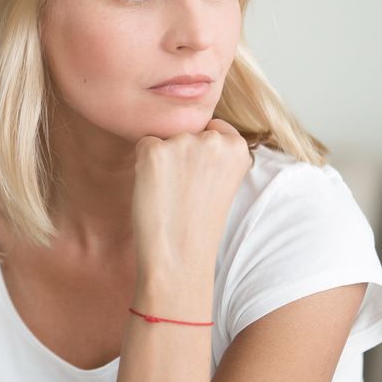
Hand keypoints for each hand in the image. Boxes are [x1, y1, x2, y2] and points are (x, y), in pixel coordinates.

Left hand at [131, 118, 252, 284]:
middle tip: (187, 194)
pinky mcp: (154, 152)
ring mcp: (183, 143)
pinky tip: (157, 192)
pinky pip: (144, 146)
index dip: (201, 157)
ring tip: (173, 196)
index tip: (204, 184)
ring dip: (163, 161)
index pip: (211, 128)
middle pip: (185, 132)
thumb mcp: (223, 180)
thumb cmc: (199, 223)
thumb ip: (216, 151)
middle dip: (181, 156)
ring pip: (164, 139)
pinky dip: (144, 167)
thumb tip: (194, 124)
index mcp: (237, 146)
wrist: (180, 258)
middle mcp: (214, 139)